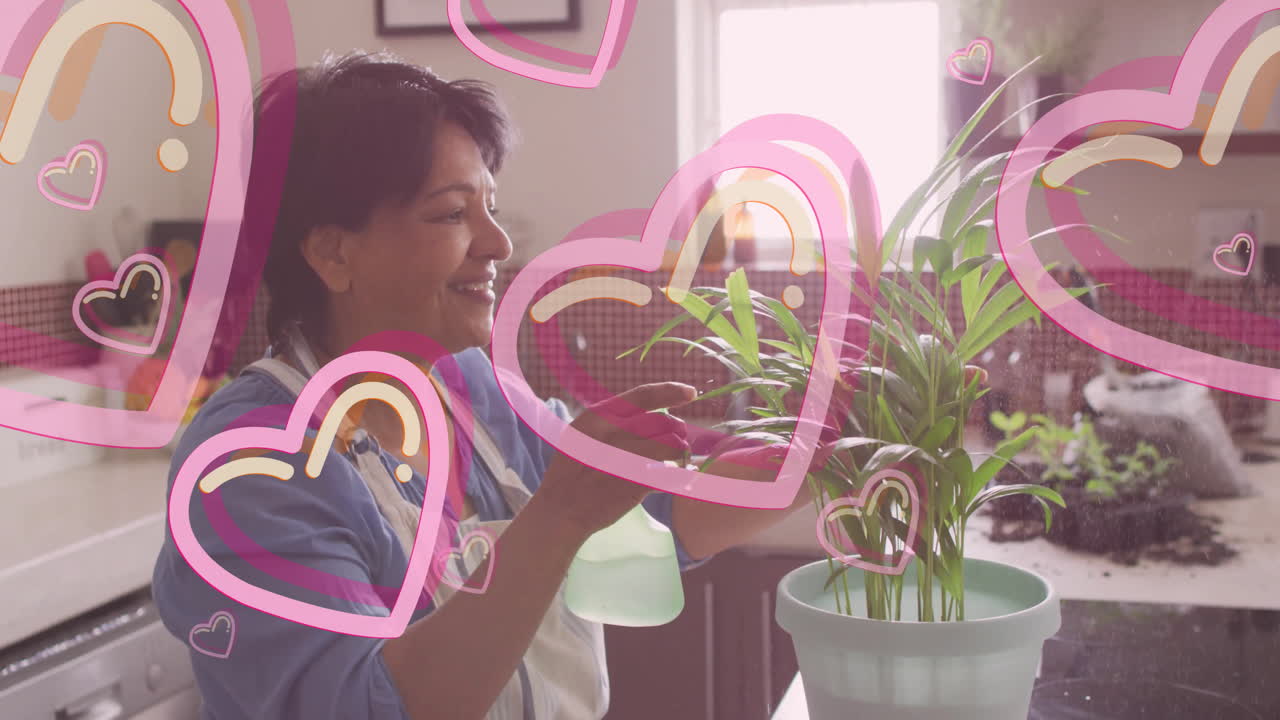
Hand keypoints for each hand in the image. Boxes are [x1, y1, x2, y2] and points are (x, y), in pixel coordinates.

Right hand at [539, 383, 695, 536]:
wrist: (562, 508)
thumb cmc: (574, 470)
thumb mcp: (584, 434)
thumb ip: (614, 422)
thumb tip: (656, 415)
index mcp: (598, 416)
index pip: (643, 395)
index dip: (670, 391)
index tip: (691, 392)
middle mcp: (613, 432)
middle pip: (663, 421)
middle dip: (677, 430)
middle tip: (677, 442)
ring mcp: (625, 456)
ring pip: (672, 444)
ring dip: (681, 452)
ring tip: (678, 460)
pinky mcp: (636, 482)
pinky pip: (671, 473)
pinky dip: (681, 475)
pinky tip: (680, 478)